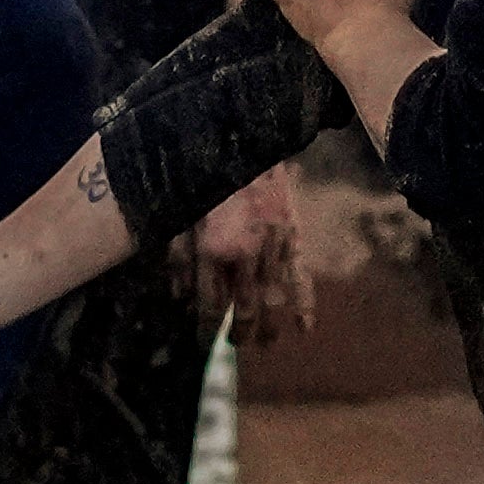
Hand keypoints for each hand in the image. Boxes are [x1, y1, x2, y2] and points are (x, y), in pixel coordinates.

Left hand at [187, 169, 318, 334]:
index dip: (206, 331)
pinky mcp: (293, 238)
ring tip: (264, 345)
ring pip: (274, 300)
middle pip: (245, 309)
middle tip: (235, 346)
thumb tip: (180, 300)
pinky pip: (302, 278)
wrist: (242, 138)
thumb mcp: (178, 217)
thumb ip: (178, 261)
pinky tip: (305, 329)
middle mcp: (246, 256)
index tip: (202, 346)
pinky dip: (305, 305)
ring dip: (269, 328)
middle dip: (240, 333)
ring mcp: (274, 249)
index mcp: (213, 251)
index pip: (210, 306)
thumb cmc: (202, 176)